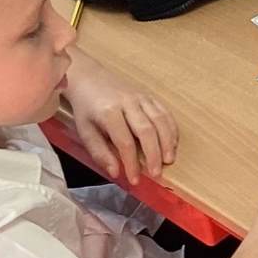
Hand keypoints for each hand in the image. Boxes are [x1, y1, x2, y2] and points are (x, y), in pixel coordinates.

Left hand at [63, 49, 176, 180]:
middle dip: (154, 154)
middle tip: (157, 173)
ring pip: (160, 120)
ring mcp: (141, 97)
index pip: (124, 141)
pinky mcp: (149, 95)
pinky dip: (171, 128)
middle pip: (146, 130)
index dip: (131, 163)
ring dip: (167, 142)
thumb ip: (99, 152)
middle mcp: (128, 103)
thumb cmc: (85, 107)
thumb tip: (115, 172)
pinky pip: (165, 112)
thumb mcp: (84, 131)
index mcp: (108, 112)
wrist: (89, 77)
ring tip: (169, 160)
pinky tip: (173, 143)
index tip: (134, 180)